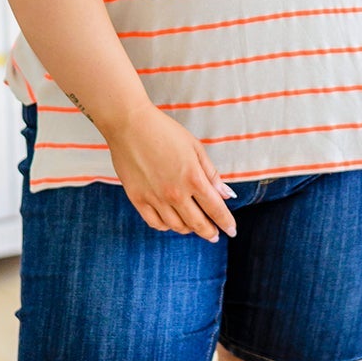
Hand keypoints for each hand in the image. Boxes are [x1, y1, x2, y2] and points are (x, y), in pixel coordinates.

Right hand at [104, 101, 238, 241]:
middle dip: (210, 232)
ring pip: (177, 226)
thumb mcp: (195, 148)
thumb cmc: (164, 132)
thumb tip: (226, 195)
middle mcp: (175, 193)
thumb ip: (211, 174)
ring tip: (194, 226)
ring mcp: (155, 198)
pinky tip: (172, 222)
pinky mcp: (138, 199)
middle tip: (215, 235)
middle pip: (198, 223)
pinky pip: (155, 223)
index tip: (231, 230)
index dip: (226, 223)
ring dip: (189, 229)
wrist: (130, 125)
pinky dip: (167, 226)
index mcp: (193, 178)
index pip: (216, 209)